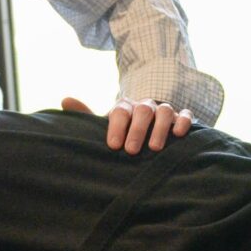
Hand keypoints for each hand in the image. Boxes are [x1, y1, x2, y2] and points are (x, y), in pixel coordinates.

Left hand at [58, 95, 196, 153]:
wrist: (146, 132)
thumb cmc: (121, 134)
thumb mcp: (104, 126)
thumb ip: (87, 115)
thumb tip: (64, 100)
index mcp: (125, 107)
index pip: (120, 111)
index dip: (116, 127)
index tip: (113, 145)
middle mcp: (145, 106)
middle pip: (143, 110)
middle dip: (137, 130)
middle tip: (131, 151)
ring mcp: (164, 111)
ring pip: (164, 111)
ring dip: (160, 128)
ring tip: (155, 148)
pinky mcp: (181, 117)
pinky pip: (185, 115)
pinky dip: (183, 122)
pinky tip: (178, 134)